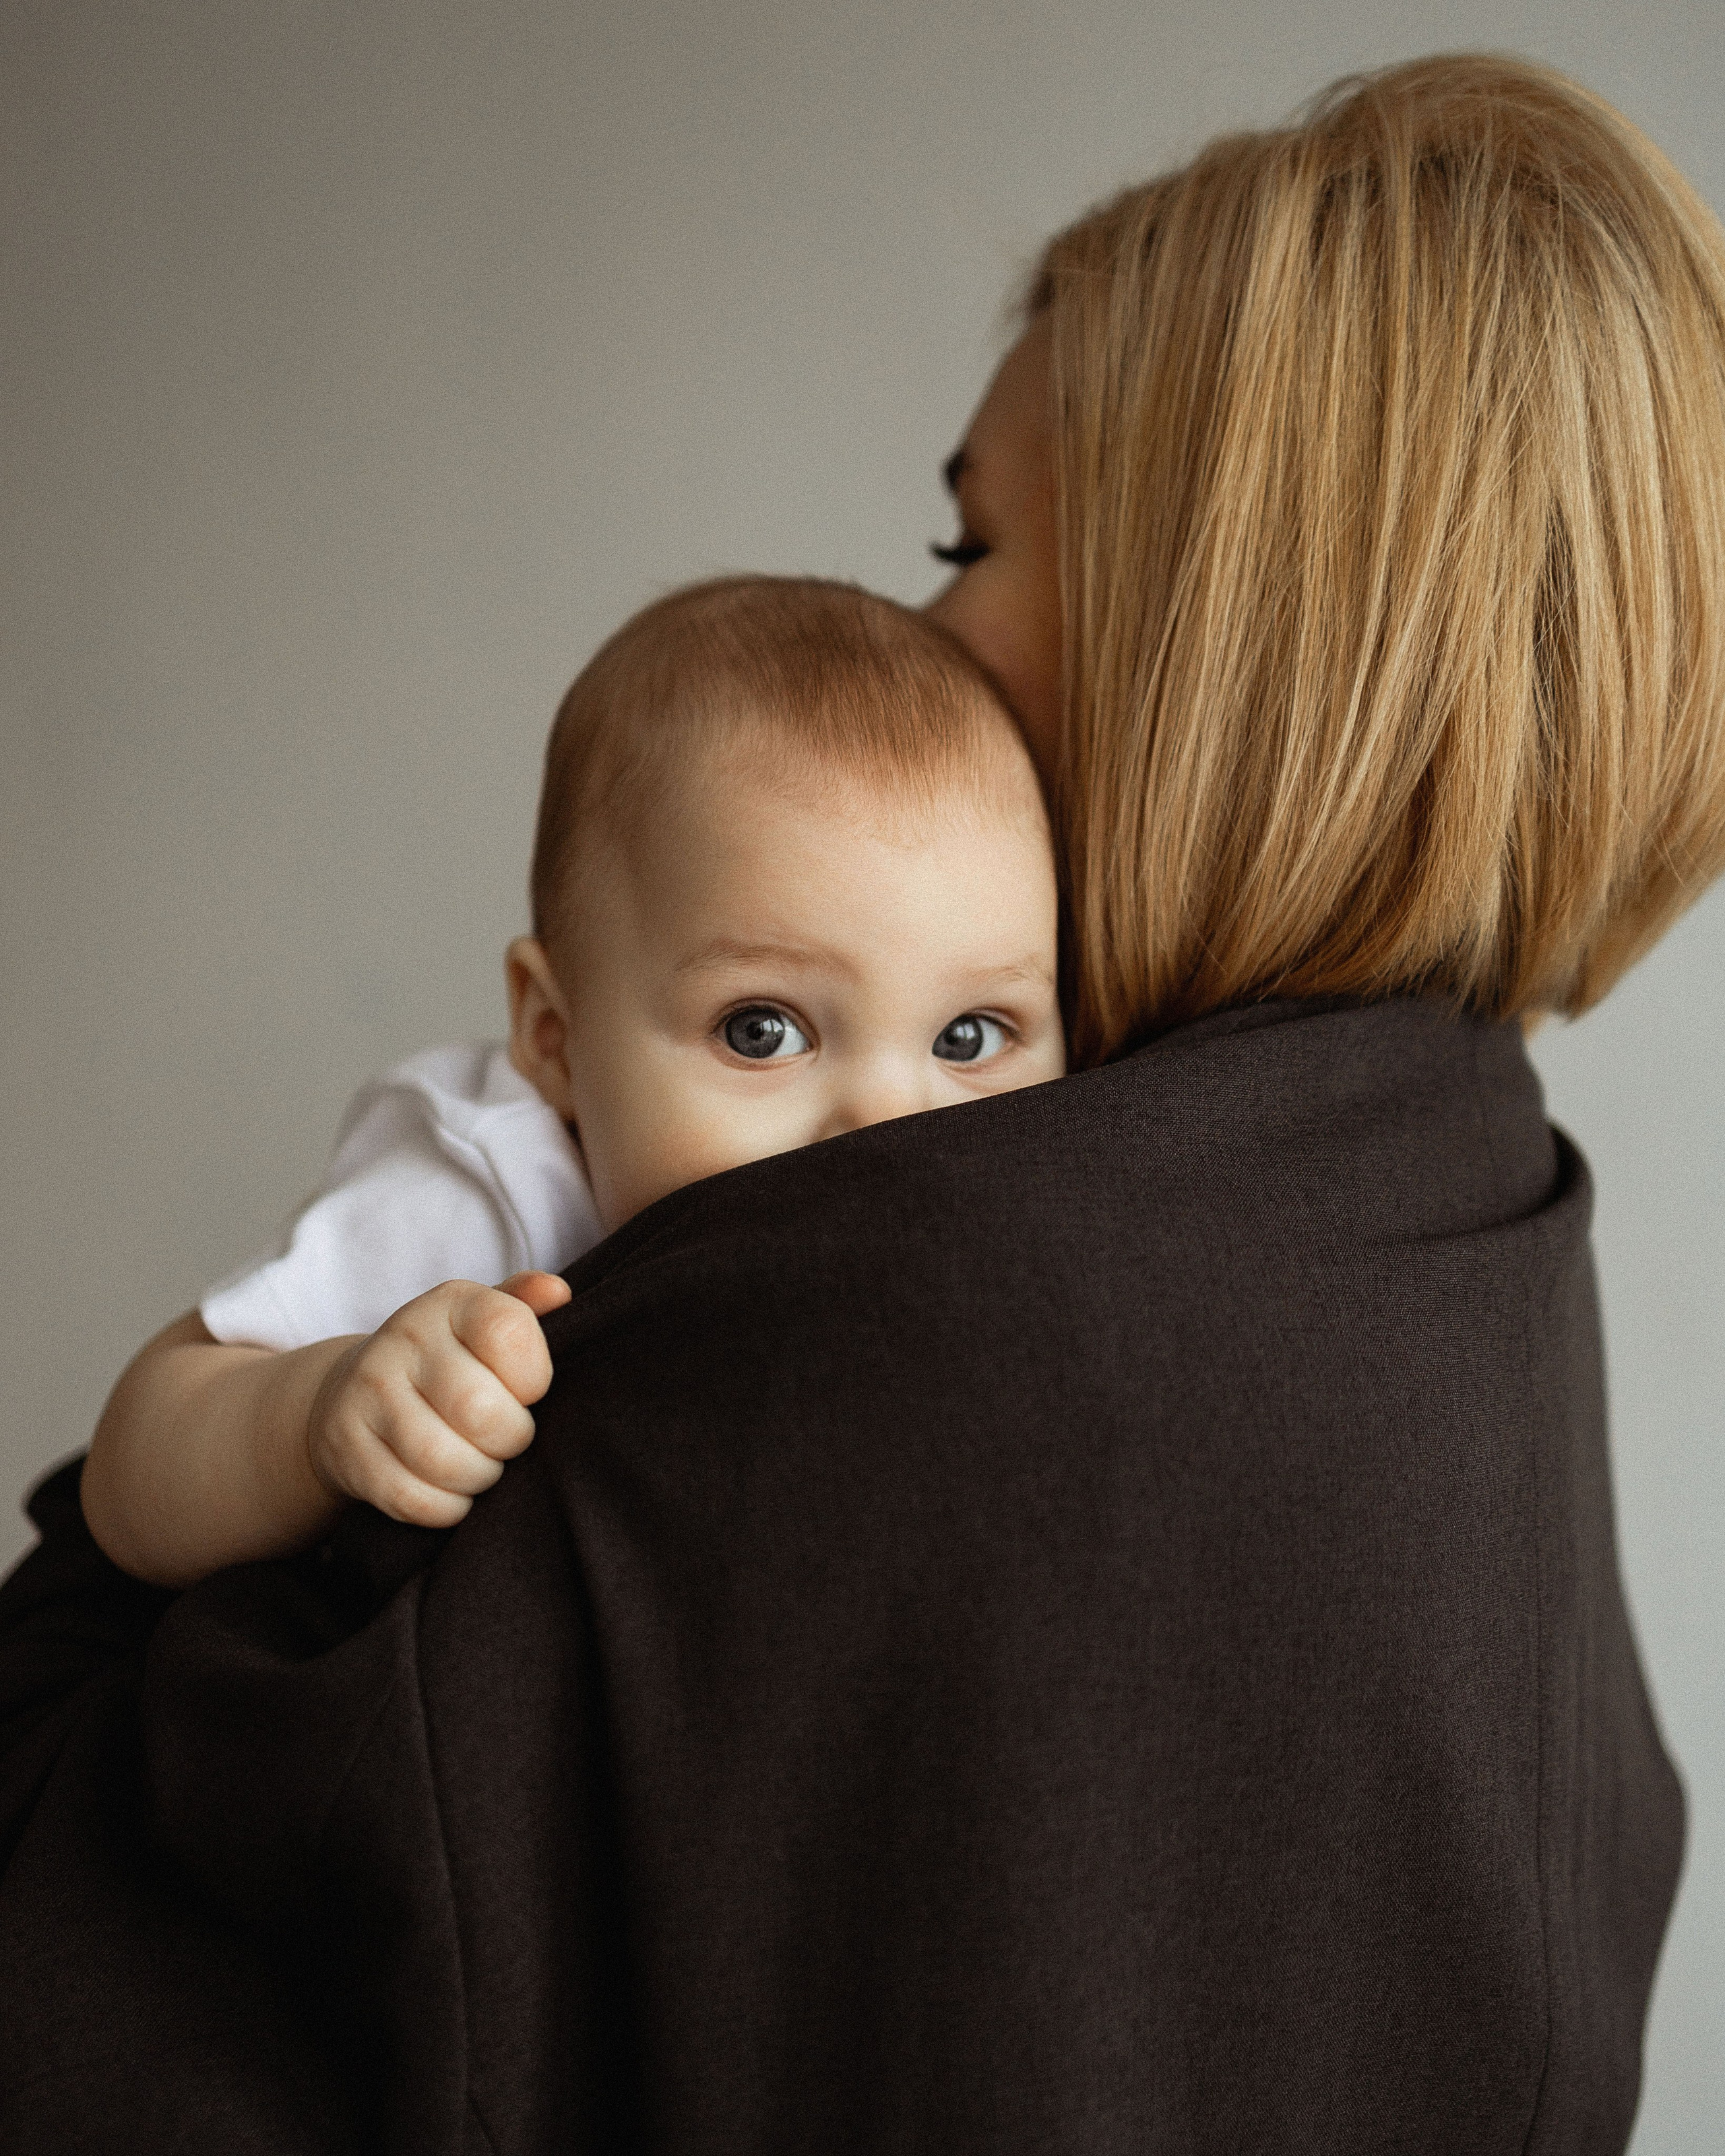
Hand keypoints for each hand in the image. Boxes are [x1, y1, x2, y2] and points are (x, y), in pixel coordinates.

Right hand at [305, 1272, 572, 1527]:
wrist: (348, 1395)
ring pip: (445, 1461)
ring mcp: (368, 1396)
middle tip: (509, 1440)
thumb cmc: (444, 1361)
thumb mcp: (480, 1323)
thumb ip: (521, 1307)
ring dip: (480, 1476)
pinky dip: (447, 1507)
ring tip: (484, 1465)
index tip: (529, 1391)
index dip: (534, 1375)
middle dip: (511, 1438)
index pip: (508, 1331)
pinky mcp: (348, 1451)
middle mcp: (402, 1340)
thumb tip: (558, 1292)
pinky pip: (413, 1498)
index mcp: (449, 1303)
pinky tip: (454, 1491)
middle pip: (480, 1408)